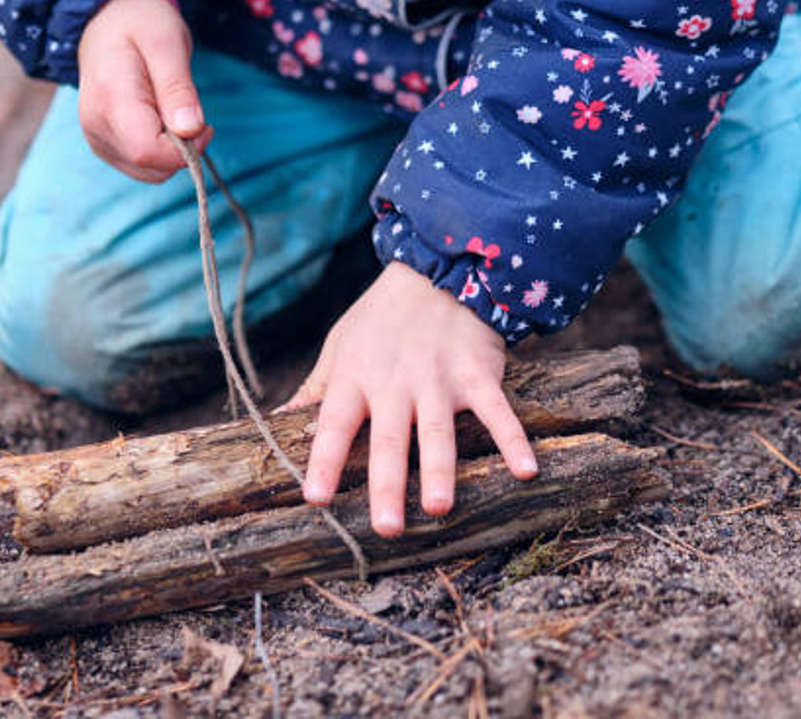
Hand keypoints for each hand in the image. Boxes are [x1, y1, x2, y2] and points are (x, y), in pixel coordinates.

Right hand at [76, 0, 213, 181]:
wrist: (107, 20)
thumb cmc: (141, 24)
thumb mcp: (167, 43)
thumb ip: (178, 88)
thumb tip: (191, 130)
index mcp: (109, 100)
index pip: (149, 152)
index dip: (185, 149)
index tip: (202, 124)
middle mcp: (96, 126)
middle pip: (151, 167)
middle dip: (182, 150)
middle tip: (187, 110)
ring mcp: (97, 138)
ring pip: (149, 172)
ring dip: (173, 151)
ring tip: (171, 110)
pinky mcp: (104, 144)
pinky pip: (142, 166)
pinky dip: (161, 151)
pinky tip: (160, 120)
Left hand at [284, 262, 537, 538]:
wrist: (437, 271)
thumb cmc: (380, 318)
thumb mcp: (340, 345)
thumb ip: (315, 390)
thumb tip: (276, 425)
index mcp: (355, 377)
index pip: (334, 424)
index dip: (325, 460)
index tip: (317, 498)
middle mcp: (395, 382)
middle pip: (390, 439)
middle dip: (388, 485)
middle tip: (387, 528)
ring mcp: (440, 379)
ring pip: (438, 431)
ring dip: (440, 469)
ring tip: (438, 508)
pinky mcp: (478, 375)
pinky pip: (497, 411)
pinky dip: (513, 439)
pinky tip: (525, 470)